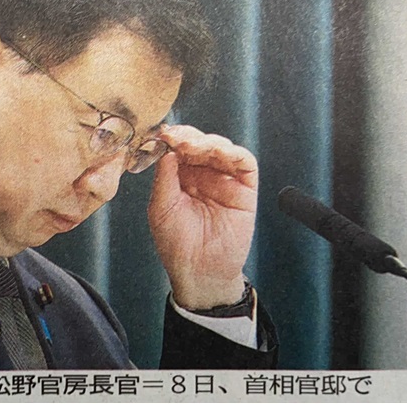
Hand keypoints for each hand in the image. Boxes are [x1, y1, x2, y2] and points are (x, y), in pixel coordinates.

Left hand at [147, 125, 257, 309]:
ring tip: (193, 147)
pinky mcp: (245, 190)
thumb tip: (167, 150)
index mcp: (181, 177)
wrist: (199, 271)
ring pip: (222, 148)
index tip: (164, 134)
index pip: (180, 148)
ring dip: (208, 142)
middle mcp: (203, 174)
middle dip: (189, 137)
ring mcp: (224, 180)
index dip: (173, 137)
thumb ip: (164, 178)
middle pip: (200, 143)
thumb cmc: (177, 243)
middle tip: (178, 138)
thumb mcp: (161, 208)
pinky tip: (219, 152)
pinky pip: (245, 163)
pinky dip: (234, 152)